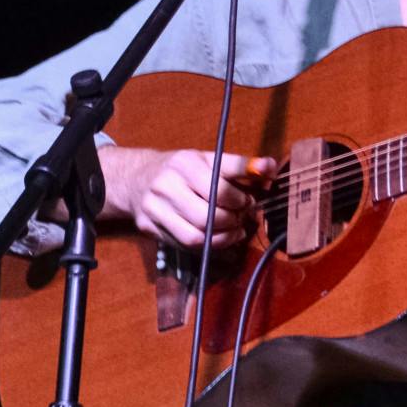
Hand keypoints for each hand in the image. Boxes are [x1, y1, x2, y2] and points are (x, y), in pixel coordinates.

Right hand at [101, 146, 275, 248]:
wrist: (136, 178)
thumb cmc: (182, 170)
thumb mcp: (210, 159)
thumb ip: (241, 165)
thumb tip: (270, 167)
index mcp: (183, 164)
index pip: (219, 189)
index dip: (240, 200)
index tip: (248, 201)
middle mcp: (165, 186)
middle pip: (208, 216)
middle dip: (232, 221)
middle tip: (242, 217)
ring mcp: (154, 210)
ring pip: (196, 237)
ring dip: (223, 238)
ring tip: (235, 230)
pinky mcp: (149, 229)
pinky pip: (185, 247)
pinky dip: (209, 247)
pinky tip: (220, 238)